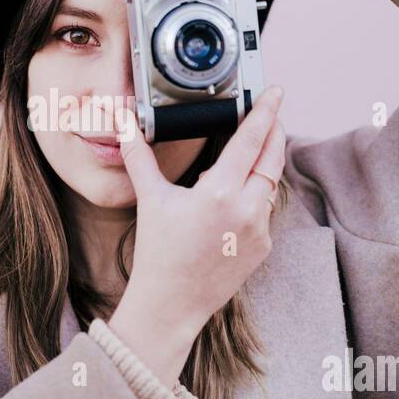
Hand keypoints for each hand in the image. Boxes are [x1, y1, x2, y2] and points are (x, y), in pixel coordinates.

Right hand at [106, 87, 286, 385]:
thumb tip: (123, 123)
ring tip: (244, 156)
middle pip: (272, 158)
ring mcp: (260, 231)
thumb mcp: (150, 199)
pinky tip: (231, 200)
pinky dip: (253, 198)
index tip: (275, 92)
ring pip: (269, 185)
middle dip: (273, 132)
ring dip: (261, 166)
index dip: (266, 112)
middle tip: (271, 112)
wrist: (171, 305)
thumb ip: (139, 156)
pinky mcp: (263, 247)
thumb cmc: (158, 254)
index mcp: (221, 193)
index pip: (251, 140)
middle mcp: (248, 210)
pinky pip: (264, 211)